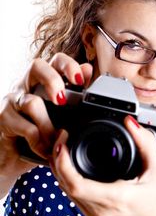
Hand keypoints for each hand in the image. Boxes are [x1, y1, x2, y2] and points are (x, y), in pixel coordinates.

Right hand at [0, 53, 92, 181]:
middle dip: (53, 81)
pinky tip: (44, 150)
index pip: (55, 60)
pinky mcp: (3, 117)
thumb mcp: (60, 112)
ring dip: (48, 125)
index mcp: (43, 80)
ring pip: (32, 102)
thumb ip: (73, 92)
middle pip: (37, 66)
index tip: (79, 80)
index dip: (68, 65)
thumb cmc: (40, 130)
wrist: (13, 154)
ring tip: (56, 140)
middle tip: (62, 101)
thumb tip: (88, 69)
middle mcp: (26, 85)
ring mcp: (13, 99)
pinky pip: (26, 127)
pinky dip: (39, 142)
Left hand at [50, 116, 155, 215]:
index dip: (63, 163)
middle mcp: (102, 211)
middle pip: (66, 187)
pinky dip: (66, 180)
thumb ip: (145, 141)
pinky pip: (73, 198)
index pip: (77, 184)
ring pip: (66, 193)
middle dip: (57, 161)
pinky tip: (67, 167)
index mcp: (117, 198)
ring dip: (59, 171)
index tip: (63, 143)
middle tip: (61, 140)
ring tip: (61, 149)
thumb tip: (130, 122)